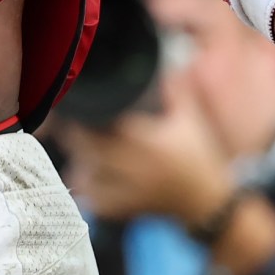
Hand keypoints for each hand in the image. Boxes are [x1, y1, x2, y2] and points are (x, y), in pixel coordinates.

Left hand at [60, 79, 235, 226]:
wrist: (209, 204)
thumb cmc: (199, 159)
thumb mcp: (190, 122)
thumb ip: (176, 92)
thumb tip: (167, 65)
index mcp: (149, 144)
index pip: (105, 129)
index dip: (82, 118)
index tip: (74, 107)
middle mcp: (137, 168)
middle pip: (89, 151)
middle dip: (73, 136)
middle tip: (64, 125)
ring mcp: (130, 192)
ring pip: (87, 176)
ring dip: (77, 161)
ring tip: (76, 148)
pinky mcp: (127, 209)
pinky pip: (95, 201)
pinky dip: (85, 188)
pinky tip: (85, 175)